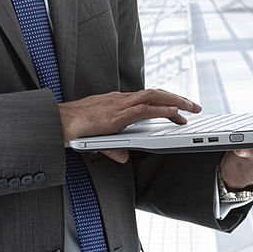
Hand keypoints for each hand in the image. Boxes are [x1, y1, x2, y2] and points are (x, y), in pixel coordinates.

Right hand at [59, 88, 200, 163]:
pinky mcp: (118, 115)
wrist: (58, 123)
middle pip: (155, 93)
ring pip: (154, 97)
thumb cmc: (74, 128)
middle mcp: (121, 99)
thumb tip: (124, 158)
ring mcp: (120, 105)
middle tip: (194, 106)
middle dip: (177, 98)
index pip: (146, 97)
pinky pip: (145, 109)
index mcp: (117, 102)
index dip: (164, 99)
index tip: (179, 106)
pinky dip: (162, 109)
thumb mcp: (98, 138)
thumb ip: (113, 148)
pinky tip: (175, 112)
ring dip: (175, 101)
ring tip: (191, 108)